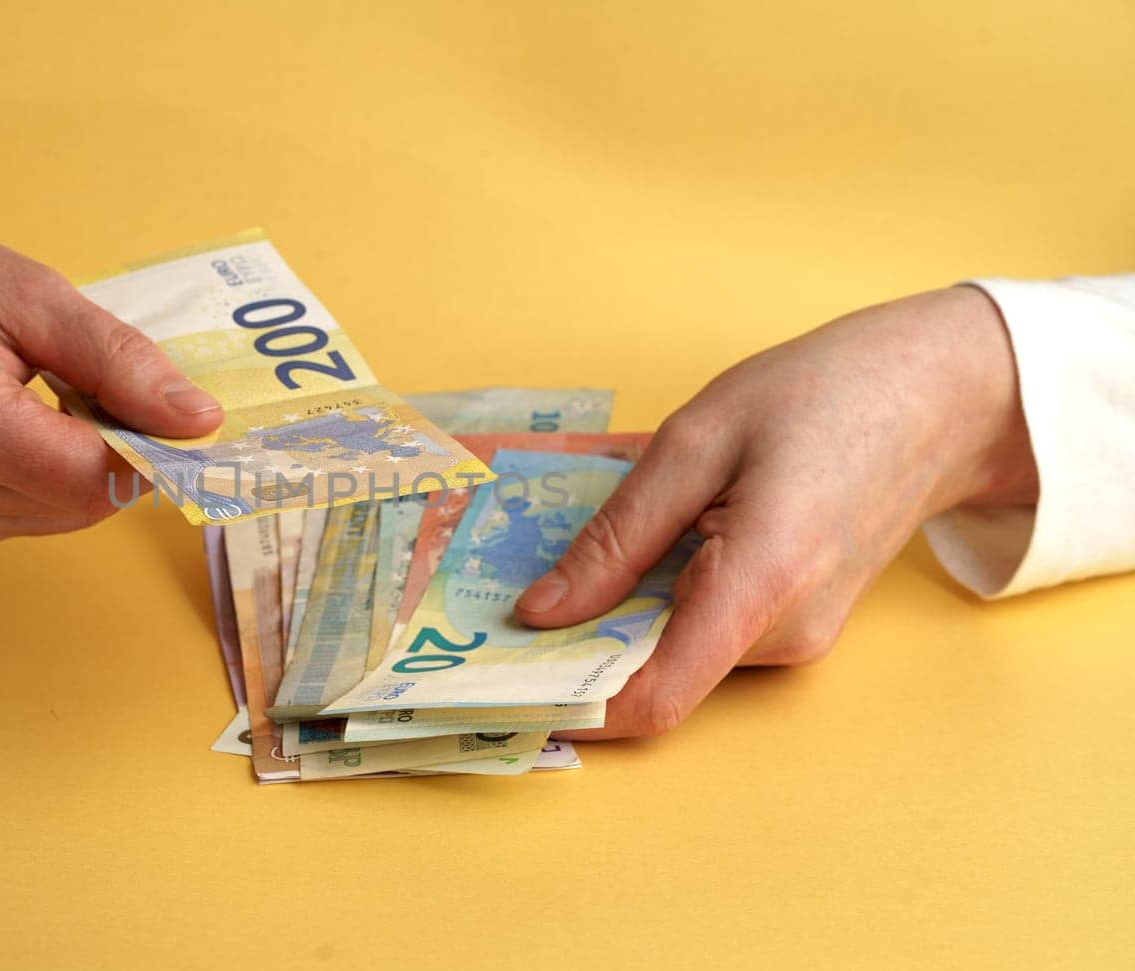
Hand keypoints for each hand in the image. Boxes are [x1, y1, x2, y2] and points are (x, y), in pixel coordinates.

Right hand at [0, 189, 221, 553]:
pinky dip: (41, 476)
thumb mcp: (26, 289)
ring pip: (64, 515)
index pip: (93, 474)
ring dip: (75, 460)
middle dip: (110, 444)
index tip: (161, 403)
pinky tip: (0, 423)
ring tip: (25, 392)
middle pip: (86, 500)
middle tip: (71, 374)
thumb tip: (199, 423)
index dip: (147, 444)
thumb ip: (118, 361)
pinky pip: (28, 518)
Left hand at [514, 286, 1038, 737]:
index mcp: (758, 586)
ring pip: (676, 653)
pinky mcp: (797, 625)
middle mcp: (783, 636)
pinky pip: (706, 631)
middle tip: (506, 594)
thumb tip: (540, 615)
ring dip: (621, 616)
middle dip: (580, 648)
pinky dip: (661, 602)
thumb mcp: (694, 442)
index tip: (500, 684)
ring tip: (589, 546)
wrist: (938, 394)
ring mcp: (797, 638)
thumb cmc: (818, 396)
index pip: (651, 699)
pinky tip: (653, 541)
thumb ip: (617, 538)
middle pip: (653, 676)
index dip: (571, 705)